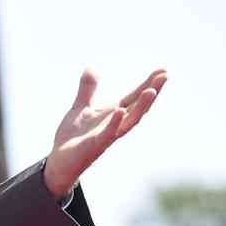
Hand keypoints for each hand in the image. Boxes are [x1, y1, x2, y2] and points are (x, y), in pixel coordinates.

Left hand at [44, 67, 167, 199]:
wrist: (60, 161)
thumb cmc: (73, 137)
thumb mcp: (81, 106)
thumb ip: (88, 87)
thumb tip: (95, 65)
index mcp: (112, 114)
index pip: (134, 97)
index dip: (148, 84)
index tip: (162, 70)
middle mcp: (115, 124)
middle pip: (138, 106)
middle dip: (152, 91)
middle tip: (165, 76)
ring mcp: (107, 135)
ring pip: (130, 120)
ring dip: (141, 106)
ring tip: (151, 90)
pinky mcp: (95, 145)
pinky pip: (108, 133)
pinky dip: (115, 122)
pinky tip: (120, 110)